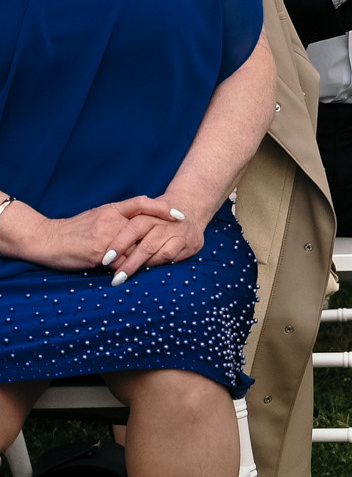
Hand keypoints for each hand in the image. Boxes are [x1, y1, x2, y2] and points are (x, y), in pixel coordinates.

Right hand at [0, 195, 190, 274]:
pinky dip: (130, 268)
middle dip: (161, 237)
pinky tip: (137, 273)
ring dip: (147, 256)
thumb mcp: (98, 216)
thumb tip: (143, 222)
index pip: (141, 203)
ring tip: (164, 261)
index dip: (162, 208)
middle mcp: (112, 221)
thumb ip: (119, 217)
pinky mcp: (100, 254)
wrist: (47, 239)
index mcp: (112, 210)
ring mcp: (107, 238)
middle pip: (145, 229)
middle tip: (179, 242)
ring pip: (136, 247)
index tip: (180, 215)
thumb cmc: (75, 229)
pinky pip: (122, 262)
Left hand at [105, 203, 208, 281]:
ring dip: (145, 266)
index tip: (106, 260)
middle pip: (148, 245)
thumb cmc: (158, 216)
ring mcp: (181, 233)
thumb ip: (125, 226)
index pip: (134, 228)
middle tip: (116, 278)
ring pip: (161, 253)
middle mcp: (167, 223)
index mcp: (152, 214)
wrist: (191, 207)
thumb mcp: (141, 211)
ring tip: (129, 276)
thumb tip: (105, 248)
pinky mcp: (192, 243)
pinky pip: (174, 258)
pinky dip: (161, 264)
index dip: (120, 244)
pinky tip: (150, 270)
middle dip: (131, 262)